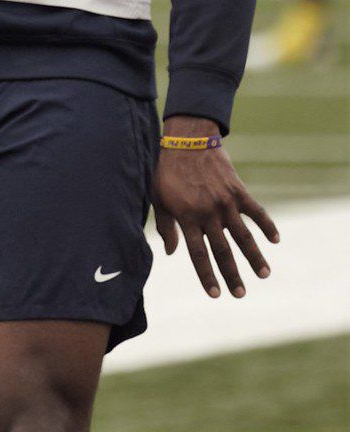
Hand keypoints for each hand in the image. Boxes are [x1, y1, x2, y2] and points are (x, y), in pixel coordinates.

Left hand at [152, 117, 278, 298]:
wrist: (187, 139)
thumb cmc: (167, 169)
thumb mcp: (158, 196)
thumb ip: (166, 226)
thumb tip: (170, 252)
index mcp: (187, 216)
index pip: (198, 253)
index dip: (206, 275)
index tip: (215, 294)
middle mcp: (208, 212)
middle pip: (222, 250)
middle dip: (232, 275)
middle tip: (240, 294)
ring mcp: (225, 202)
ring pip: (243, 236)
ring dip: (254, 257)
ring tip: (264, 274)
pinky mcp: (238, 190)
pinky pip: (256, 212)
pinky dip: (267, 225)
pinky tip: (275, 239)